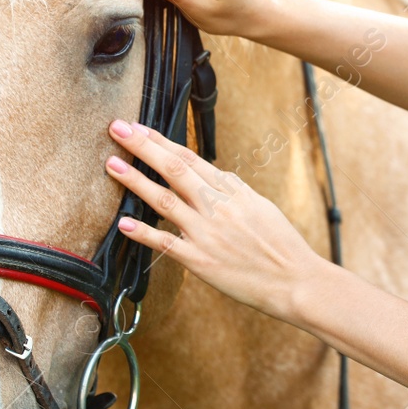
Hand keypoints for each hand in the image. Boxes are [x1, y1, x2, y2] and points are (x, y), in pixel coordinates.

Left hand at [103, 117, 320, 320]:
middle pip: (174, 169)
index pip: (190, 158)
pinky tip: (123, 223)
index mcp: (232, 191)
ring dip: (135, 180)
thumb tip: (214, 174)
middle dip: (143, 147)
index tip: (139, 127)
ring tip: (112, 164)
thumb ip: (233, 190)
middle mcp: (218, 206)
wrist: (296, 281)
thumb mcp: (261, 206)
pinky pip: (166, 243)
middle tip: (118, 128)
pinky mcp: (201, 261)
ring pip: (165, 200)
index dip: (162, 141)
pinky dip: (143, 233)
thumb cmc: (281, 245)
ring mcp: (207, 233)